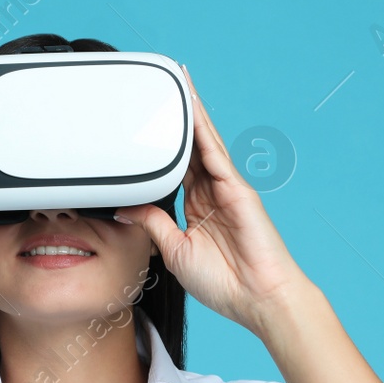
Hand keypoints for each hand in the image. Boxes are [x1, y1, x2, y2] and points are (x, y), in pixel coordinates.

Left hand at [115, 67, 310, 336]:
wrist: (258, 299)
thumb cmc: (224, 283)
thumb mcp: (174, 251)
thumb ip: (152, 225)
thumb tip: (125, 208)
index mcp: (198, 209)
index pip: (175, 169)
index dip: (162, 148)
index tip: (147, 129)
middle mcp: (213, 194)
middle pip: (190, 148)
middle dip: (179, 119)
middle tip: (163, 88)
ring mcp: (227, 189)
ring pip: (203, 143)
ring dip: (191, 113)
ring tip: (179, 83)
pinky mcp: (238, 189)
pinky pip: (215, 153)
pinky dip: (203, 129)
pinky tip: (192, 110)